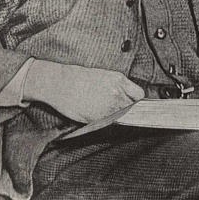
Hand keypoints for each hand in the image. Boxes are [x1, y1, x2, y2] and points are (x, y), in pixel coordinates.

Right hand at [23, 60, 143, 122]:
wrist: (59, 83)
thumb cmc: (76, 78)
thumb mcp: (102, 75)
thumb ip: (116, 87)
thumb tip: (124, 98)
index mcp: (119, 80)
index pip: (139, 95)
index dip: (136, 101)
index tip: (133, 104)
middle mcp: (117, 93)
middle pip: (133, 108)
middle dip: (128, 110)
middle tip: (118, 110)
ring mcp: (109, 107)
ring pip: (123, 118)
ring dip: (118, 117)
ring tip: (106, 113)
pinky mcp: (99, 118)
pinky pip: (110, 124)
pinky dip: (108, 123)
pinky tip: (99, 117)